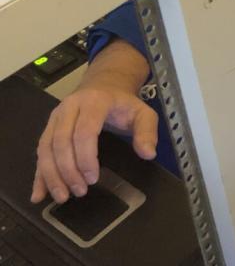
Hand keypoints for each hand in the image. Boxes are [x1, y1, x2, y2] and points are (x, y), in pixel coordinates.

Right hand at [32, 85, 157, 204]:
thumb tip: (148, 154)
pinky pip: (40, 152)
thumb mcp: (143, 112)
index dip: (86, 157)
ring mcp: (55, 117)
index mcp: (94, 101)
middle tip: (81, 191)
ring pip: (46, 148)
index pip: (84, 132)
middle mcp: (69, 107)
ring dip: (51, 175)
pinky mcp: (48, 128)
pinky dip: (38, 175)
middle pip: (61, 142)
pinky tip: (38, 194)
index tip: (93, 178)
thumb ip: (147, 131)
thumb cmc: (123, 103)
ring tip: (63, 197)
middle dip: (68, 170)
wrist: (105, 85)